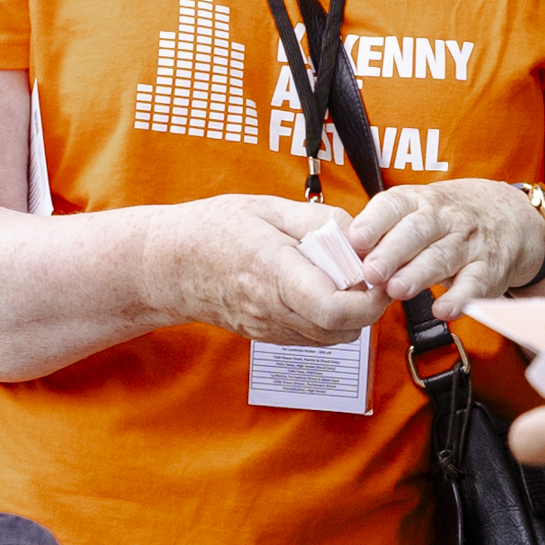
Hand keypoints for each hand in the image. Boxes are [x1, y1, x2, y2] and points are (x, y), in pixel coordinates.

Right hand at [142, 195, 381, 346]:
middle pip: (344, 327)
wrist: (168, 265)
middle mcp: (274, 310)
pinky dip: (332, 318)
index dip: (370, 295)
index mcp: (274, 272)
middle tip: (369, 269)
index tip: (376, 270)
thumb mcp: (268, 208)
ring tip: (345, 276)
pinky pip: (315, 337)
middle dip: (370, 302)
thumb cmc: (213, 230)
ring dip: (353, 312)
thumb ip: (319, 221)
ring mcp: (271, 328)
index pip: (335, 307)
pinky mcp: (269, 335)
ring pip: (334, 336)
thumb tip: (360, 235)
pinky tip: (322, 288)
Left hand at [351, 180, 544, 305]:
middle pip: (417, 231)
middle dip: (392, 251)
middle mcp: (445, 218)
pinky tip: (442, 310)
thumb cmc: (447, 216)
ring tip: (396, 290)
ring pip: (442, 257)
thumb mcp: (416, 208)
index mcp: (419, 200)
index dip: (374, 222)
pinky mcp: (488, 269)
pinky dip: (459, 298)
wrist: (507, 215)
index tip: (356, 239)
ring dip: (418, 274)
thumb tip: (344, 254)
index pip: (394, 205)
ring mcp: (468, 242)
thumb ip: (383, 229)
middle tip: (371, 272)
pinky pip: (475, 284)